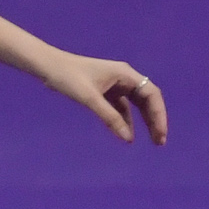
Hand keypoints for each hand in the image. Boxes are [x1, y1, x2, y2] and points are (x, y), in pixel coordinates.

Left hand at [46, 52, 169, 145]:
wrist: (48, 67)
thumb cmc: (68, 77)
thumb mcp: (89, 98)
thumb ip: (110, 118)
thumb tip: (128, 139)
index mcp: (125, 74)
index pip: (151, 94)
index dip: (159, 114)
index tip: (160, 133)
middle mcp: (124, 78)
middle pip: (147, 100)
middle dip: (155, 120)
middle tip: (159, 142)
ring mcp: (115, 84)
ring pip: (136, 105)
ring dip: (144, 122)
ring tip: (150, 140)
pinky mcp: (106, 91)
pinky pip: (122, 108)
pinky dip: (126, 121)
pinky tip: (127, 135)